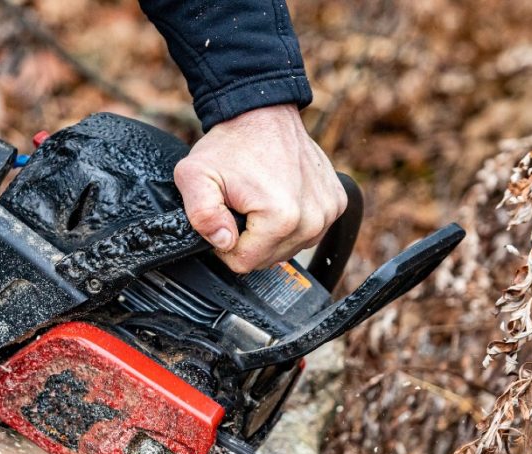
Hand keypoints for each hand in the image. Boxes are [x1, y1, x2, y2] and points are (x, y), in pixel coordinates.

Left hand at [174, 104, 346, 272]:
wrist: (262, 112)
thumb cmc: (230, 144)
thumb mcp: (194, 176)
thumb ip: (201, 215)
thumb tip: (224, 243)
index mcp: (281, 218)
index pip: (243, 263)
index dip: (225, 244)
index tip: (224, 216)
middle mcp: (312, 220)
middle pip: (267, 259)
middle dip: (248, 238)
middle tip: (241, 203)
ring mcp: (329, 212)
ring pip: (287, 249)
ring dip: (269, 232)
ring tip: (259, 199)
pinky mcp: (337, 204)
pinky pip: (306, 234)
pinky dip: (290, 222)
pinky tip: (280, 197)